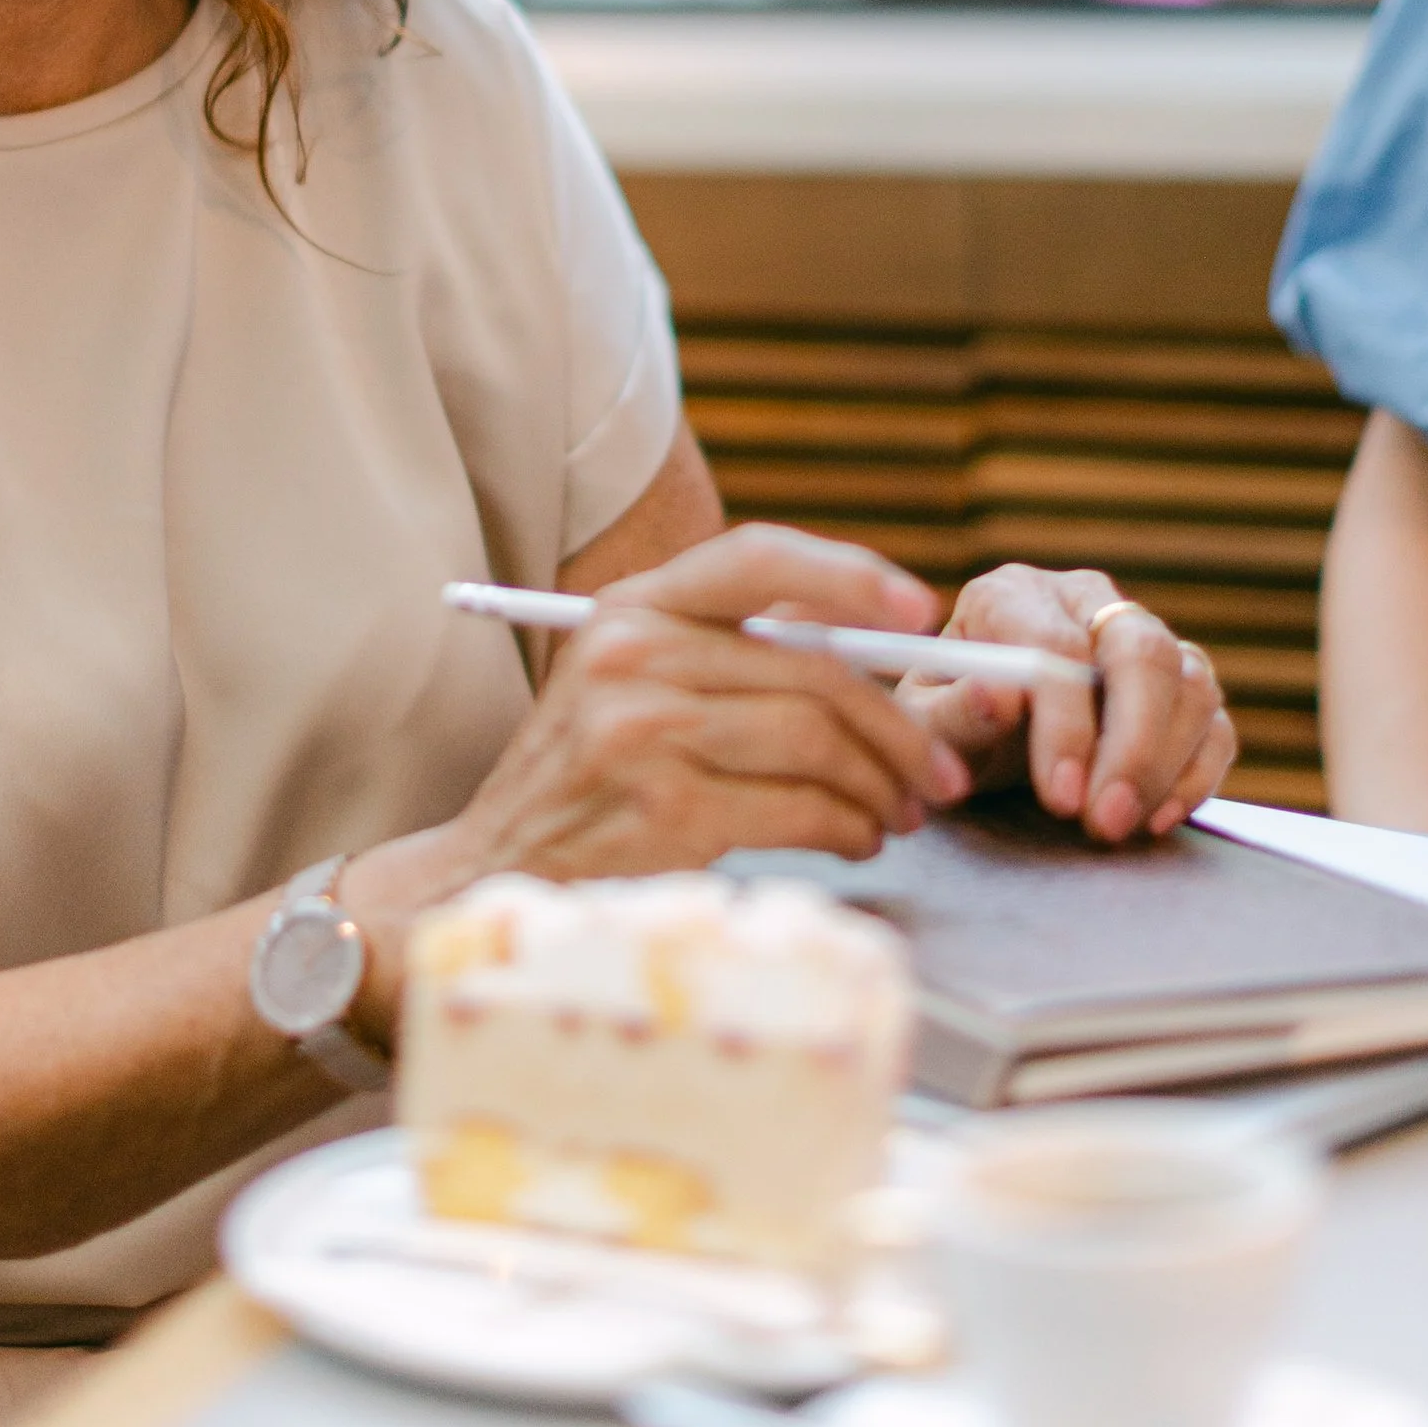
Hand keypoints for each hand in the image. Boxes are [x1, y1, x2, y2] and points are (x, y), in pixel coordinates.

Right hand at [435, 524, 972, 885]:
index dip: (851, 576)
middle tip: (936, 773)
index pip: (758, 557)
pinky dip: (846, 829)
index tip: (923, 612)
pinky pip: (798, 809)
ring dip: (878, 787)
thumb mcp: (635, 681)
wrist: (491, 869)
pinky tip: (854, 841)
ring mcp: (641, 729)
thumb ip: (733, 649)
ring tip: (896, 815)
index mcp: (631, 605)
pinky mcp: (662, 809)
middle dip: (897, 728)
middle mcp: (632, 652)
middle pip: (811, 671)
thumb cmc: (589, 777)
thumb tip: (874, 638)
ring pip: (814, 742)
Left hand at [908, 562, 1236, 843]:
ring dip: (1164, 764)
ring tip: (1119, 826)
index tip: (1060, 797)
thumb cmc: (945, 726)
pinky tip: (1156, 818)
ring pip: (1190, 683)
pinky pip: (1215, 723)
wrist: (975, 741)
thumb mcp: (923, 727)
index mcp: (1011, 594)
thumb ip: (948, 714)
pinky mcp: (1179, 684)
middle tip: (1104, 821)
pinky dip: (1198, 773)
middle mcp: (1084, 598)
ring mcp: (1140, 635)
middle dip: (1130, 746)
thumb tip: (996, 697)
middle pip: (1140, 651)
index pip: (1056, 647)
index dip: (1065, 725)